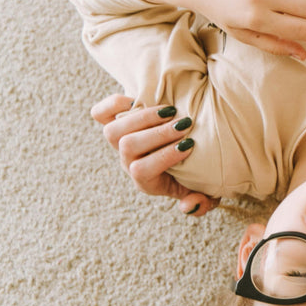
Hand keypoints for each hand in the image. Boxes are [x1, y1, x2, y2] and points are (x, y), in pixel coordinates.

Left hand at [89, 94, 219, 215]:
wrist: (184, 146)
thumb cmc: (196, 171)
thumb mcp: (205, 191)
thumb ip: (201, 203)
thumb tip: (188, 205)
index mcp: (147, 180)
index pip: (142, 171)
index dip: (165, 156)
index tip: (190, 144)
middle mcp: (129, 162)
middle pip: (127, 147)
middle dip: (158, 134)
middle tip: (185, 124)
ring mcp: (119, 142)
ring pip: (113, 131)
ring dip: (142, 118)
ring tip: (170, 111)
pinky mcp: (114, 122)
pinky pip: (100, 114)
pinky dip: (114, 104)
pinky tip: (138, 100)